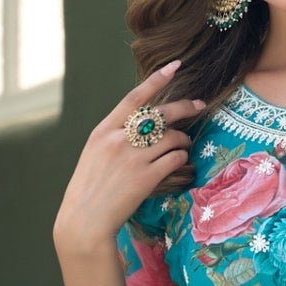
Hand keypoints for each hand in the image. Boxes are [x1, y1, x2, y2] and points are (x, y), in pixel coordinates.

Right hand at [53, 60, 203, 259]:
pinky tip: (181, 161)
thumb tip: (142, 125)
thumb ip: (115, 136)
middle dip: (184, 106)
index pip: (134, 98)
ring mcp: (133, 158)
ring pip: (171, 137)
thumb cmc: (90, 188)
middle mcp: (118, 139)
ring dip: (184, 139)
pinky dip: (181, 158)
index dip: (156, 79)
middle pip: (160, 114)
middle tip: (199, 104)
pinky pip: (174, 159)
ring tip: (185, 143)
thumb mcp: (95, 153)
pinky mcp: (146, 178)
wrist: (86, 219)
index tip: (175, 66)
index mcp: (104, 130)